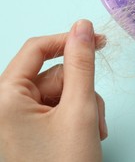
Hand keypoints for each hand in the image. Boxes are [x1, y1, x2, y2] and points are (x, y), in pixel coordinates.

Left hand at [0, 20, 106, 161]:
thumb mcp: (79, 109)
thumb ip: (82, 63)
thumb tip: (83, 28)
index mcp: (5, 98)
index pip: (36, 49)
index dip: (69, 40)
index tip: (98, 39)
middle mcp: (5, 106)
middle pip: (53, 75)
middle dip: (81, 90)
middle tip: (93, 114)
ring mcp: (16, 119)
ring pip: (60, 92)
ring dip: (83, 106)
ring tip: (92, 130)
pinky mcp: (28, 129)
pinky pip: (58, 107)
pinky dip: (76, 115)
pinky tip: (86, 133)